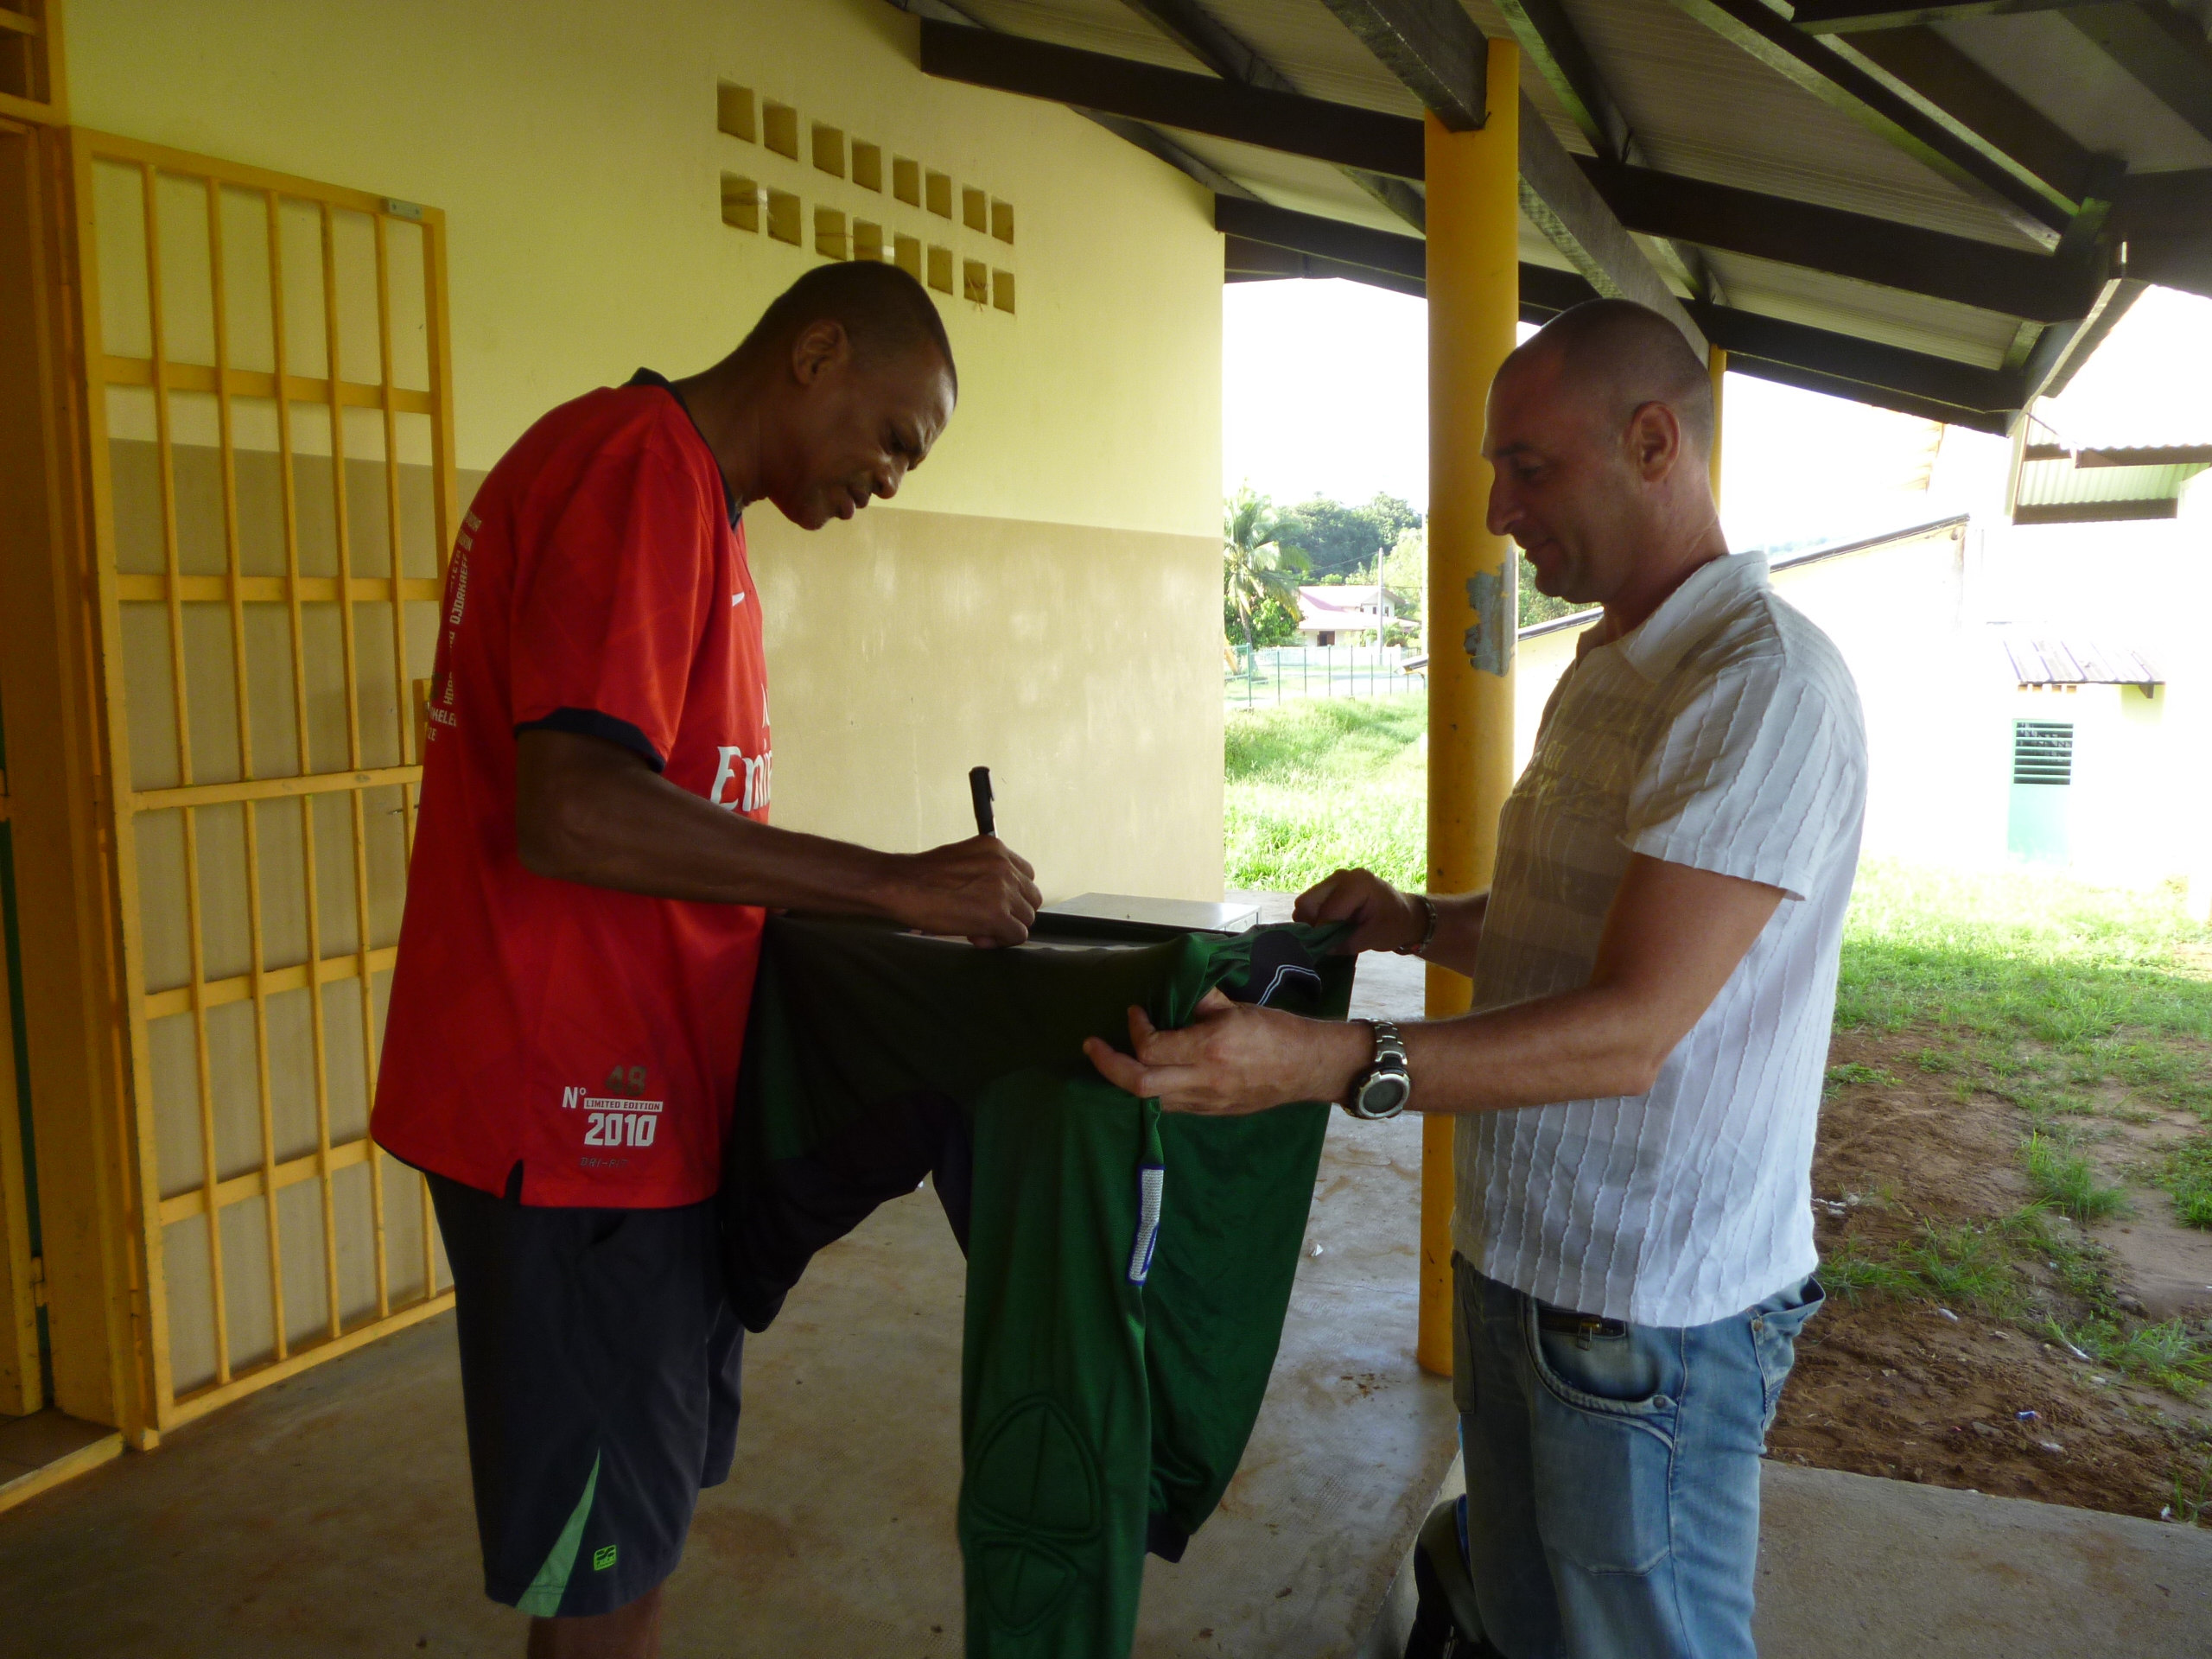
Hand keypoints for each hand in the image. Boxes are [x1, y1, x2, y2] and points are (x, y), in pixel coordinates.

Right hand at [883, 835, 1041, 945]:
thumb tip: (996, 897)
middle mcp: (1004, 865)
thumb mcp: (962, 859)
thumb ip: (986, 871)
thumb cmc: (921, 876)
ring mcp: (1003, 889)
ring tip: (977, 930)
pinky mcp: (996, 914)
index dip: (1011, 895)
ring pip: (1026, 918)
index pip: (1025, 875)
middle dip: (1012, 912)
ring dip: (1005, 928)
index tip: (991, 904)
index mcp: (996, 848)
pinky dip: (1000, 942)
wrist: (899, 885)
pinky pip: (1017, 935)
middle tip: (985, 921)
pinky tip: (976, 938)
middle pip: (1031, 897)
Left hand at [1082, 990, 1368, 1115]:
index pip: (1152, 1048)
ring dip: (1125, 1080)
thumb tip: (1172, 991)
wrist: (1308, 1068)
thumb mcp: (1236, 1007)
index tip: (1134, 1011)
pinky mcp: (1210, 1112)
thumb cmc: (1276, 1032)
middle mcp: (1204, 1080)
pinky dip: (1150, 1089)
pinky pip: (1169, 1105)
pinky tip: (1145, 1071)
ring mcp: (1206, 1102)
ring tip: (1113, 1058)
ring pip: (1150, 1101)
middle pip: (1139, 1085)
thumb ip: (1199, 1000)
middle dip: (1108, 1066)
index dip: (1135, 1029)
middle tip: (1092, 1046)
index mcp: (1211, 1048)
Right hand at [1294, 868, 1426, 954]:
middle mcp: (1341, 876)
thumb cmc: (1395, 925)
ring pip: (1306, 903)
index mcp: (1357, 883)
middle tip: (1325, 941)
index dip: (1324, 933)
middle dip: (1312, 925)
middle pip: (1308, 902)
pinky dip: (1315, 919)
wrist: (1406, 915)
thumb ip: (1346, 943)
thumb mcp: (1374, 938)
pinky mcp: (1330, 888)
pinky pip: (1312, 904)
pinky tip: (1330, 928)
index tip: (1329, 947)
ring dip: (1313, 922)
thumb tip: (1321, 948)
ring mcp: (1334, 880)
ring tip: (1330, 935)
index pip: (1327, 910)